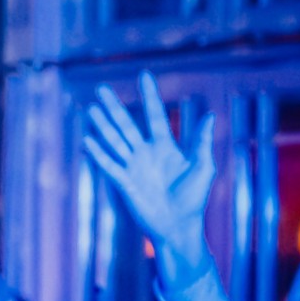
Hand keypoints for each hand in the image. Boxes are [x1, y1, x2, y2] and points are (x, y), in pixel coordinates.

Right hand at [83, 72, 216, 282]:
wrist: (178, 225)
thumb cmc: (194, 197)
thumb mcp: (203, 166)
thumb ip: (201, 141)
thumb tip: (211, 114)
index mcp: (165, 146)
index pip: (154, 115)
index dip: (149, 96)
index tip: (144, 75)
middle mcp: (146, 153)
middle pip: (126, 124)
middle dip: (114, 107)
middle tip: (101, 89)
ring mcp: (133, 167)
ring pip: (114, 140)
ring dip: (102, 125)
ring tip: (91, 109)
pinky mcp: (124, 182)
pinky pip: (109, 164)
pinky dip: (99, 153)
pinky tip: (88, 140)